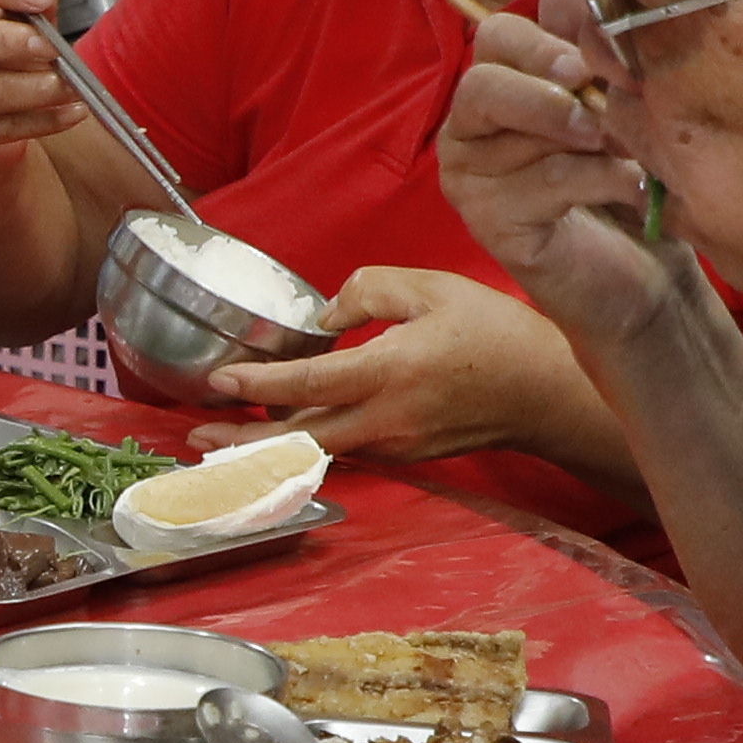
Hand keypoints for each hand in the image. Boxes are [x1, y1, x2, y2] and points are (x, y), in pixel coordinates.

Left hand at [180, 262, 606, 463]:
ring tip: (225, 441)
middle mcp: (385, 419)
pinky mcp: (404, 454)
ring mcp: (394, 444)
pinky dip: (309, 446)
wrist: (546, 392)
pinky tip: (284, 435)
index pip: (307, 384)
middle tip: (196, 436)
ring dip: (270, 448)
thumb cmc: (495, 333)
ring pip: (318, 451)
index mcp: (389, 372)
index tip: (219, 379)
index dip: (257, 385)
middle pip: (298, 439)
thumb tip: (325, 316)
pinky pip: (345, 451)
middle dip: (243, 442)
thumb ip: (369, 290)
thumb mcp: (432, 288)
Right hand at [429, 0, 673, 347]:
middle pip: (482, 83)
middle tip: (593, 107)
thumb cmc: (628, 178)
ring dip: (583, 139)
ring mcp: (472, 180)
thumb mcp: (619, 100)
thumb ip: (590, 42)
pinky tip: (632, 189)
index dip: (542, 42)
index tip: (588, 62)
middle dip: (543, 88)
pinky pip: (537, 185)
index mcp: (500, 86)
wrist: (646, 273)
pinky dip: (596, 181)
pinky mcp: (490, 225)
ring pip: (513, 137)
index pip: (497, 38)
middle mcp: (471, 129)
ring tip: (626, 152)